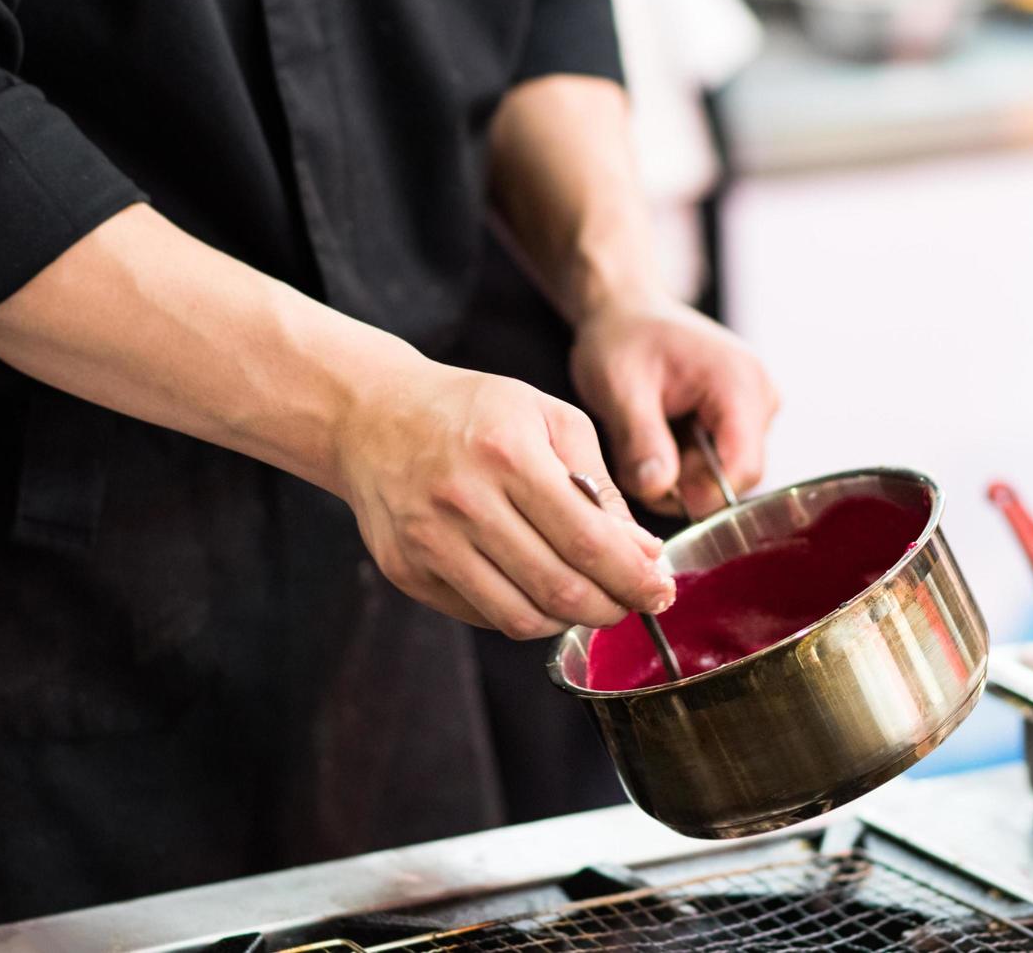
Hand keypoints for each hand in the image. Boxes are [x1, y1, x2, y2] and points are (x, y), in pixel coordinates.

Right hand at [336, 357, 674, 638]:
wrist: (371, 416)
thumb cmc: (473, 412)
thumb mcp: (549, 418)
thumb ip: (601, 484)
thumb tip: (641, 553)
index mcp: (508, 454)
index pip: (588, 542)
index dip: (635, 577)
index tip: (660, 589)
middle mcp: (463, 502)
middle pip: (558, 590)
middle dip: (611, 608)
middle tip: (631, 601)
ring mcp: (428, 543)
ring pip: (520, 618)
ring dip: (569, 620)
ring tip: (588, 597)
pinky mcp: (406, 572)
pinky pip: (482, 616)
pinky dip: (523, 613)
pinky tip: (537, 587)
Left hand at [570, 303, 778, 515]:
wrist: (626, 314)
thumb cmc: (622, 339)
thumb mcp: (618, 388)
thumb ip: (639, 440)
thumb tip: (658, 489)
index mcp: (739, 383)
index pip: (744, 468)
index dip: (702, 495)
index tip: (655, 492)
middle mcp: (760, 395)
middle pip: (735, 476)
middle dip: (684, 483)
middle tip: (636, 459)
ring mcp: (755, 407)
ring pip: (725, 473)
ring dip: (680, 473)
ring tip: (645, 438)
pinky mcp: (742, 417)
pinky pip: (719, 462)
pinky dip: (684, 461)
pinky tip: (661, 435)